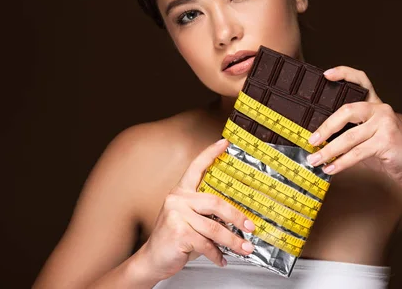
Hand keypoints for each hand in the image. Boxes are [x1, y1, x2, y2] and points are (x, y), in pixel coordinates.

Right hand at [137, 139, 255, 281]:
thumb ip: (207, 214)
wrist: (152, 259)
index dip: (211, 154)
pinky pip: (206, 244)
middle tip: (250, 226)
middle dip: (236, 216)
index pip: (196, 167)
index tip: (224, 143)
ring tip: (245, 248)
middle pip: (215, 202)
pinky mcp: (178, 233)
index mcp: (181, 191)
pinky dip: (217, 254)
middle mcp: (178, 199)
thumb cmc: (174, 238)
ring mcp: (176, 215)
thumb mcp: (189, 220)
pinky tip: (222, 259)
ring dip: (233, 241)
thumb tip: (237, 217)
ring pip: (214, 227)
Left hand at [305, 66, 401, 182]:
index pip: (361, 80)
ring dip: (329, 151)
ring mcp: (385, 123)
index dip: (344, 73)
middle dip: (326, 127)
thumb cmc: (385, 150)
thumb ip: (350, 129)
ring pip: (349, 137)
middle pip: (347, 110)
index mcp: (374, 103)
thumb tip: (319, 137)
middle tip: (312, 141)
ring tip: (315, 160)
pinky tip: (331, 168)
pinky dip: (341, 163)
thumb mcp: (368, 134)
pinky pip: (357, 152)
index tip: (326, 75)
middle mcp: (380, 109)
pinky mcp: (387, 140)